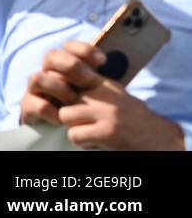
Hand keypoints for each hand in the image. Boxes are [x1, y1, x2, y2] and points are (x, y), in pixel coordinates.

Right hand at [21, 41, 104, 125]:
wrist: (61, 133)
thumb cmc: (83, 109)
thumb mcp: (93, 93)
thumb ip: (97, 80)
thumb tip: (106, 63)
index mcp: (64, 66)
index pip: (69, 47)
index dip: (84, 50)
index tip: (103, 61)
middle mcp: (47, 73)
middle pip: (51, 56)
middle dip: (71, 65)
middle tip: (89, 79)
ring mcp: (36, 90)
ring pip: (37, 78)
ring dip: (58, 88)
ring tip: (73, 100)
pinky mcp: (29, 106)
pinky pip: (37, 104)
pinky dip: (51, 111)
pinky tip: (62, 118)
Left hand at [59, 83, 186, 149]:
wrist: (160, 139)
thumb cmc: (131, 119)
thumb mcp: (112, 96)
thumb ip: (89, 89)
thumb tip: (56, 82)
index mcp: (102, 82)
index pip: (66, 74)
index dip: (60, 88)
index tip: (66, 100)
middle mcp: (103, 93)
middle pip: (63, 99)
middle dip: (70, 115)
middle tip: (87, 124)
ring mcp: (106, 112)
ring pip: (65, 116)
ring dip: (75, 128)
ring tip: (92, 134)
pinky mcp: (108, 131)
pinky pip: (75, 136)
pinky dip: (83, 144)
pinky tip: (99, 143)